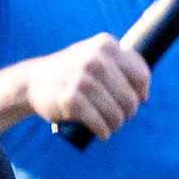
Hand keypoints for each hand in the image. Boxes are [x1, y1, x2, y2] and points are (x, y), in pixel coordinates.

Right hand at [24, 34, 148, 140]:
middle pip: (130, 99)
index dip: (141, 93)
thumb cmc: (73, 72)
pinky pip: (100, 124)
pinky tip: (103, 133)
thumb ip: (121, 66)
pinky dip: (104, 132)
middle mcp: (95, 59)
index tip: (136, 100)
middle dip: (128, 112)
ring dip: (116, 125)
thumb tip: (144, 96)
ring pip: (116, 114)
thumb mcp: (96, 56)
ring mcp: (82, 79)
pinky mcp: (71, 100)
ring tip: (111, 126)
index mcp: (106, 45)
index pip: (140, 75)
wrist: (34, 81)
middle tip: (120, 116)